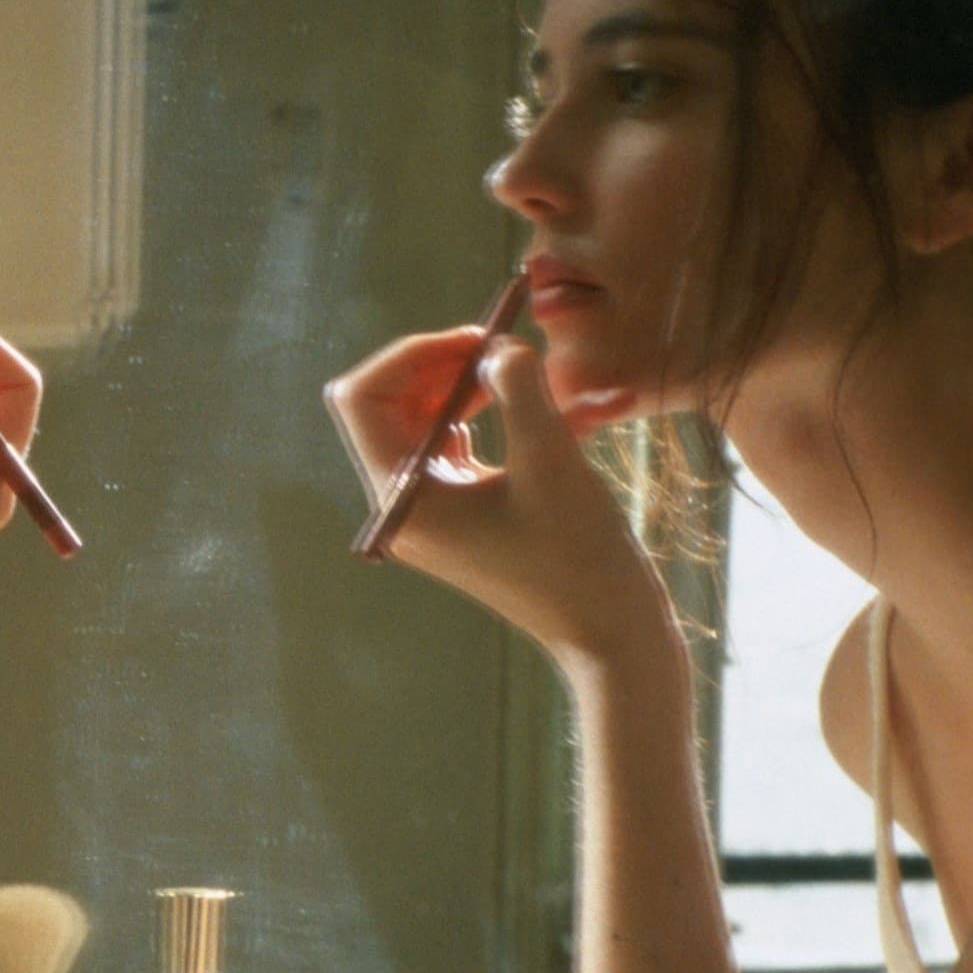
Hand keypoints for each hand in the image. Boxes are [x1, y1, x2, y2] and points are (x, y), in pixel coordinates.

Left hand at [324, 329, 672, 664]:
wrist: (611, 634)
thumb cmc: (582, 557)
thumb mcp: (553, 463)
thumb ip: (520, 391)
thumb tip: (499, 343)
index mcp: (404, 501)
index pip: (362, 400)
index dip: (409, 354)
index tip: (475, 338)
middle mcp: (404, 507)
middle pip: (385, 404)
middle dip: (436, 364)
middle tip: (499, 345)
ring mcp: (430, 512)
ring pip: (417, 419)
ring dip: (460, 383)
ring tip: (514, 371)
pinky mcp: (460, 513)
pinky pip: (449, 443)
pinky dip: (480, 412)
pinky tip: (524, 402)